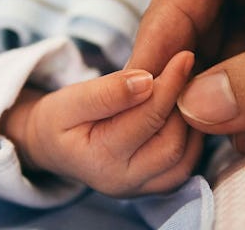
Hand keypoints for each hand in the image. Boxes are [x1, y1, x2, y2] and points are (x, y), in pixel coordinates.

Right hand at [0, 51, 202, 196]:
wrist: (53, 147)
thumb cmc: (59, 120)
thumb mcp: (71, 100)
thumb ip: (107, 92)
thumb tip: (147, 81)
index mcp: (100, 159)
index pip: (147, 119)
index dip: (169, 85)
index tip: (184, 56)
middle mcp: (123, 181)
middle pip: (172, 144)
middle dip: (183, 105)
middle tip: (186, 72)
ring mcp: (141, 189)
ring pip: (185, 158)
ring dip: (191, 121)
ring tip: (184, 90)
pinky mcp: (154, 187)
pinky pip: (185, 165)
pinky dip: (191, 137)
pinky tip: (182, 111)